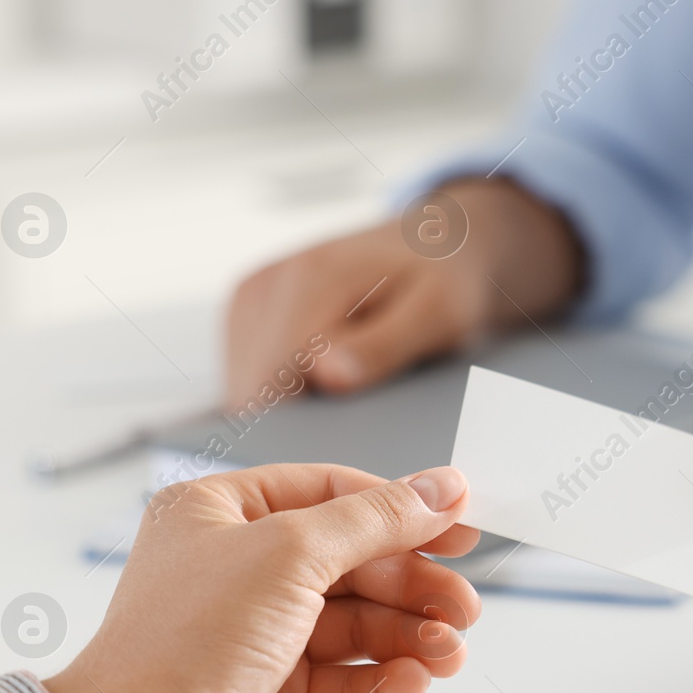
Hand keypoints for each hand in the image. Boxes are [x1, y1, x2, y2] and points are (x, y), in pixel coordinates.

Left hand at [43, 463, 481, 692]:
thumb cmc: (185, 644)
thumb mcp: (292, 551)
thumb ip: (377, 519)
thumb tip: (443, 488)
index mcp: (219, 516)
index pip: (328, 494)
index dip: (399, 508)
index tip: (461, 524)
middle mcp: (237, 574)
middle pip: (354, 565)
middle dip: (413, 585)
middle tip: (463, 605)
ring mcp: (258, 642)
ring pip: (359, 629)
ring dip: (411, 638)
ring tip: (449, 653)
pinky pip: (349, 685)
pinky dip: (386, 684)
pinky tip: (410, 684)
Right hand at [224, 177, 582, 406]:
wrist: (438, 242)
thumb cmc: (446, 279)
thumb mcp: (439, 313)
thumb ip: (383, 345)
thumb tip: (325, 376)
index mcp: (312, 278)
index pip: (277, 376)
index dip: (303, 424)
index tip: (342, 450)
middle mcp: (269, 284)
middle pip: (255, 386)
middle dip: (296, 420)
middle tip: (355, 431)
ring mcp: (253, 298)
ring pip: (246, 387)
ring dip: (287, 408)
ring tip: (347, 402)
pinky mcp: (250, 314)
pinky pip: (250, 375)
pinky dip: (283, 392)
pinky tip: (328, 388)